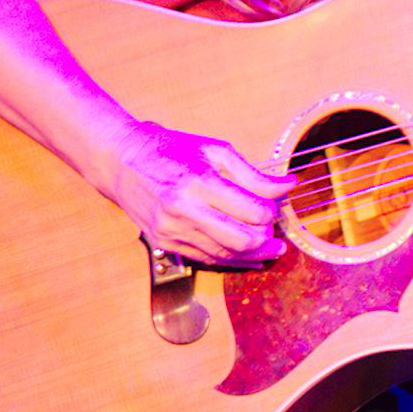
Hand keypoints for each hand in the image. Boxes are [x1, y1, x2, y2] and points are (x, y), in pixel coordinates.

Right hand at [107, 121, 294, 266]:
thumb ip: (254, 174)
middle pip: (241, 240)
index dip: (272, 212)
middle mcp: (183, 210)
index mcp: (199, 182)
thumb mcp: (216, 151)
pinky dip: (231, 260)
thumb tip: (289, 185)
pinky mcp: (165, 243)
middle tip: (279, 234)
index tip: (277, 206)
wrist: (122, 162)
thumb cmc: (172, 151)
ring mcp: (172, 231)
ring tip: (271, 247)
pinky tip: (249, 257)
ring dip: (253, 254)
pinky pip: (206, 259)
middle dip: (267, 239)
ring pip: (225, 255)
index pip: (251, 210)